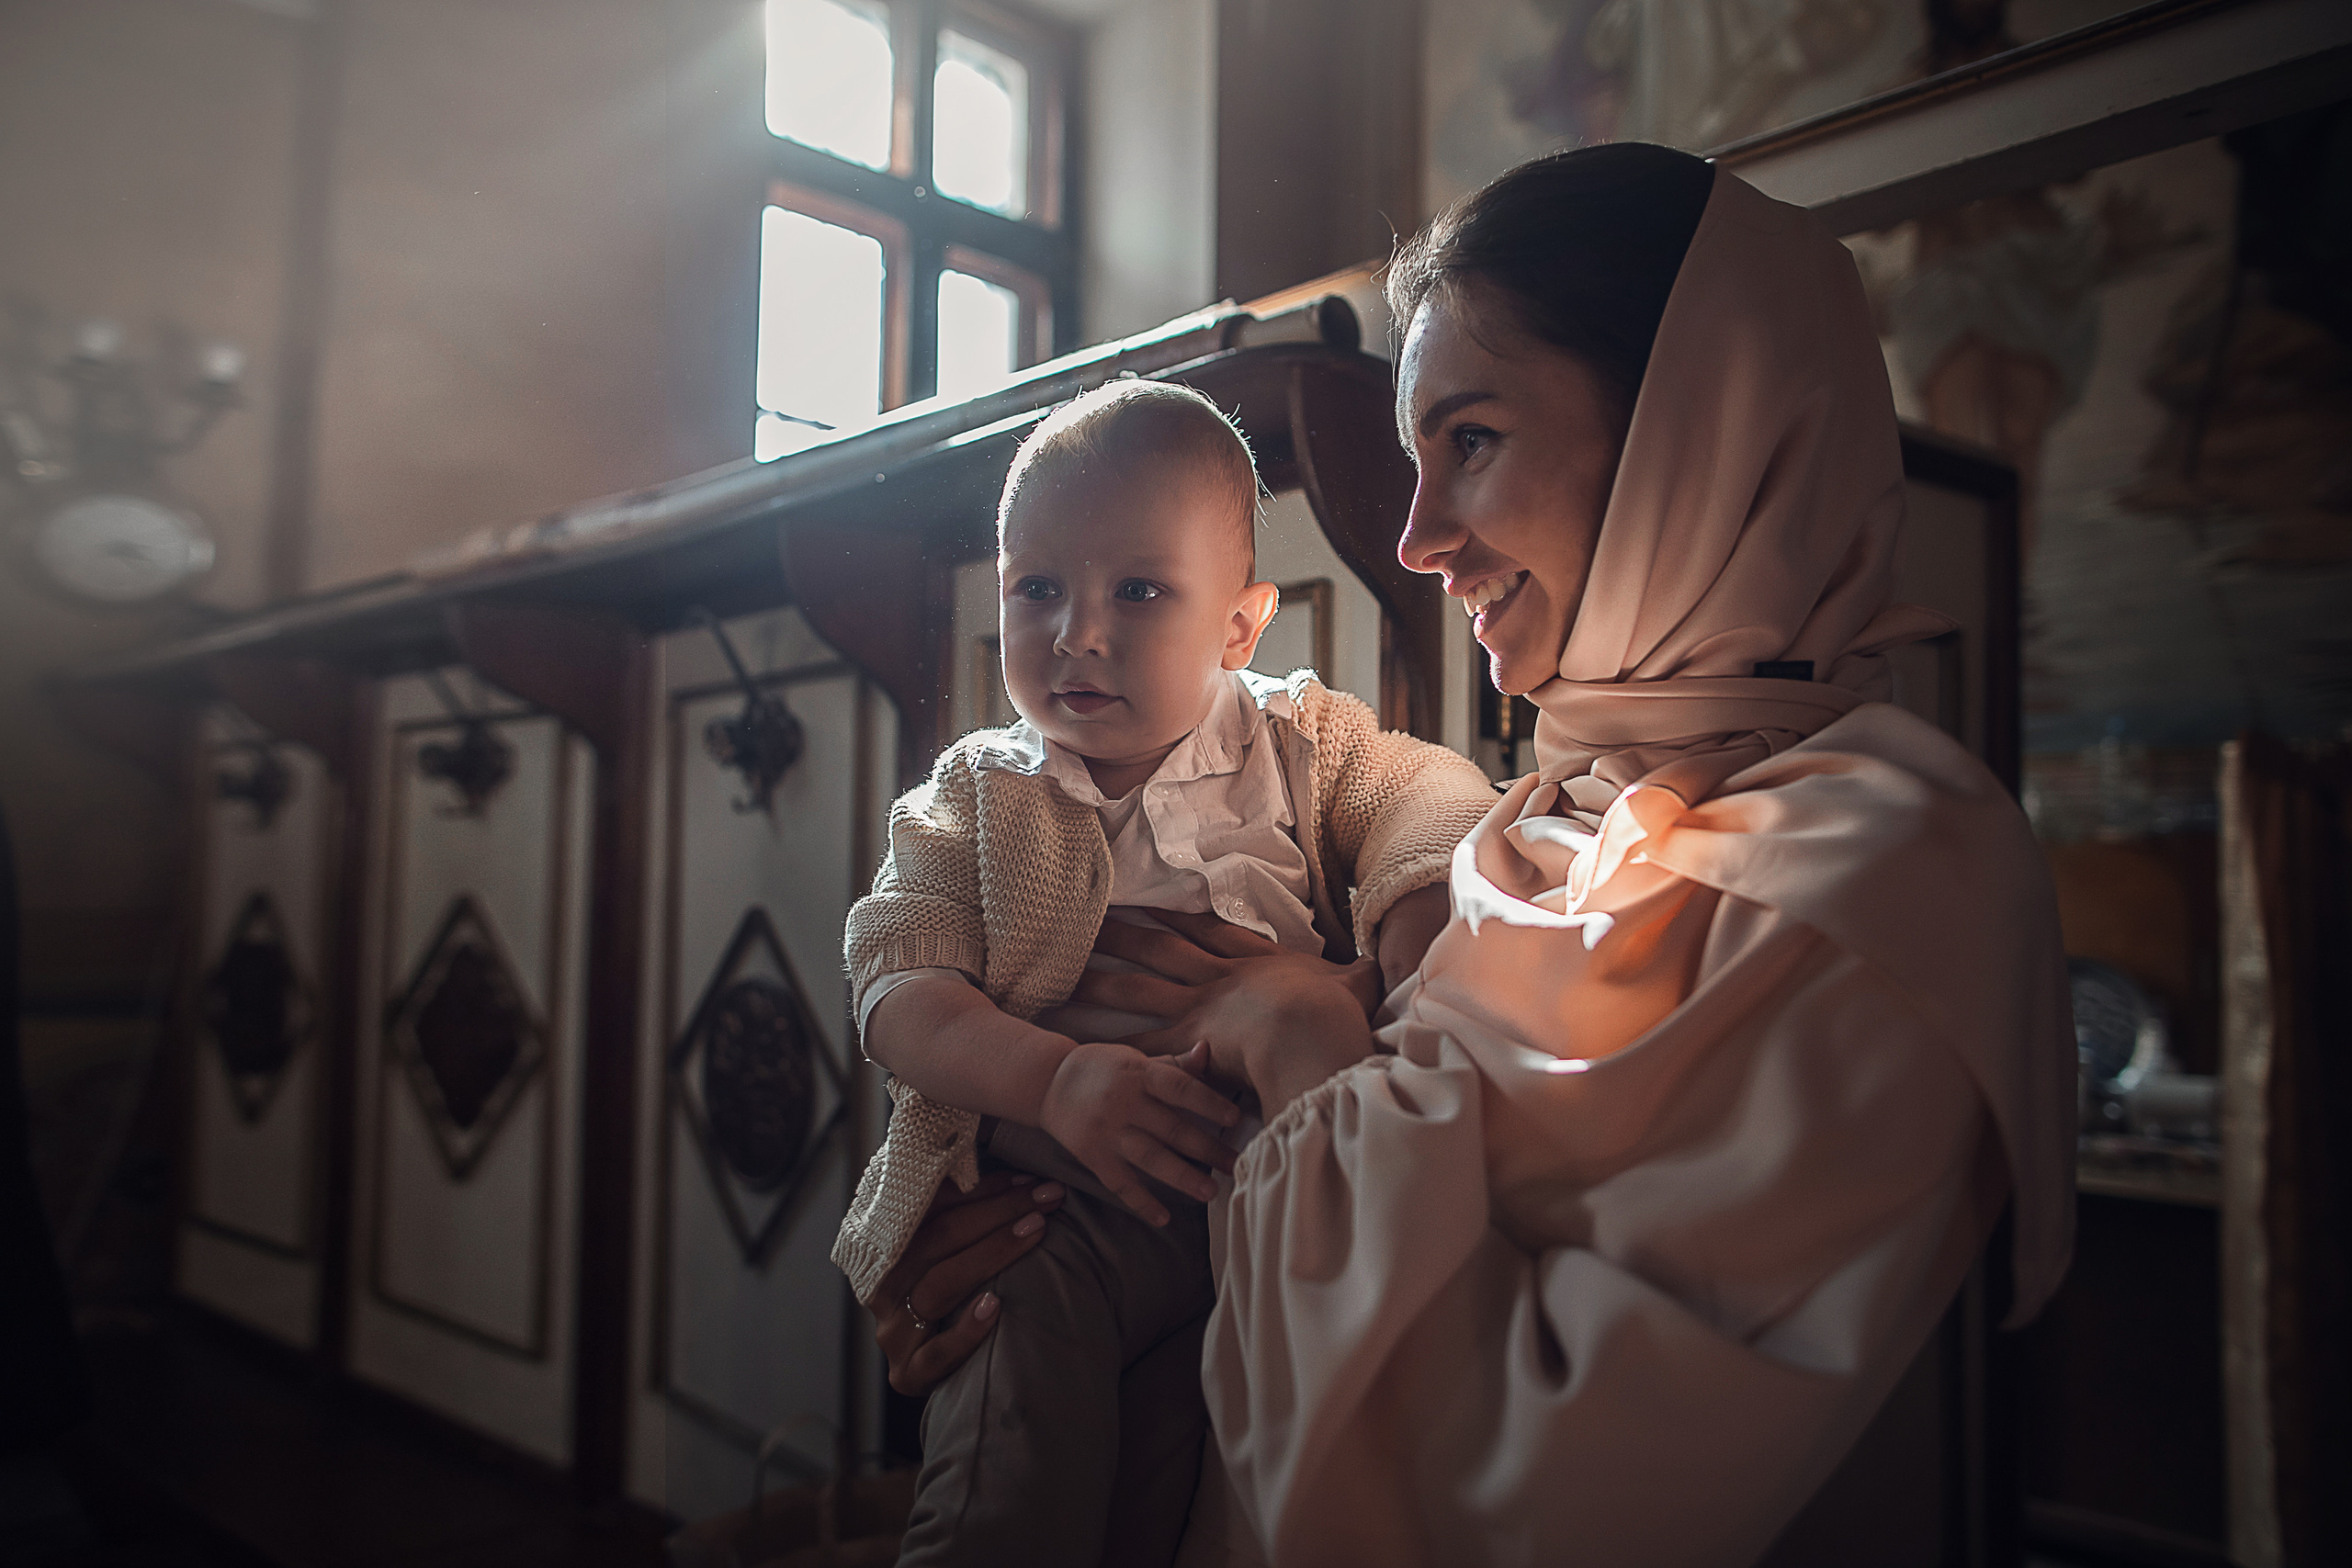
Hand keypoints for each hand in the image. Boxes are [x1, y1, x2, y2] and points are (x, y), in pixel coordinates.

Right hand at [870, 1170, 1065, 1396]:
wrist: (945, 1374)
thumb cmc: (956, 1298)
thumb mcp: (950, 1252)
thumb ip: (963, 1215)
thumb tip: (1009, 1169)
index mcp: (885, 1249)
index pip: (928, 1207)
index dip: (979, 1189)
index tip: (1027, 1178)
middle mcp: (882, 1286)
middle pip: (936, 1239)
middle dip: (997, 1212)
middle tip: (1045, 1197)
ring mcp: (893, 1332)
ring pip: (939, 1285)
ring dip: (991, 1253)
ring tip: (1035, 1230)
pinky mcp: (908, 1374)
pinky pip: (936, 1353)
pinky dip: (967, 1330)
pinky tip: (996, 1306)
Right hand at [1040, 1041, 1241, 1226]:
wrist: (1048, 1083)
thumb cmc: (1101, 1068)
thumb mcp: (1134, 1058)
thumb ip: (1172, 1063)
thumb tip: (1208, 1049)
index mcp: (1137, 1074)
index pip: (1179, 1088)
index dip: (1208, 1102)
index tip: (1235, 1118)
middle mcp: (1123, 1103)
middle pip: (1171, 1128)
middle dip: (1207, 1148)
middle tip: (1237, 1165)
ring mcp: (1107, 1133)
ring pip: (1149, 1158)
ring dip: (1182, 1177)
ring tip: (1211, 1192)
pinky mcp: (1093, 1156)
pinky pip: (1120, 1183)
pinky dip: (1141, 1202)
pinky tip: (1163, 1218)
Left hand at [1080, 910, 1376, 1116]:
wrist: (1315, 1033)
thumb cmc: (1339, 1012)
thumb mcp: (1359, 985)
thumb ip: (1366, 978)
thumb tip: (1387, 968)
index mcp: (1256, 963)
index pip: (1208, 930)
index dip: (1178, 912)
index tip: (1147, 895)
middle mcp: (1218, 981)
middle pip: (1160, 951)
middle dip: (1122, 935)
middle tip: (1084, 920)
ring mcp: (1199, 1011)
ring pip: (1136, 993)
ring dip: (1099, 983)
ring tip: (1062, 972)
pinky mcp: (1188, 1047)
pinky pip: (1138, 1049)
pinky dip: (1108, 1047)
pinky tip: (1077, 1044)